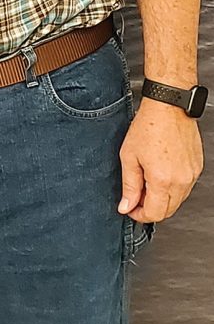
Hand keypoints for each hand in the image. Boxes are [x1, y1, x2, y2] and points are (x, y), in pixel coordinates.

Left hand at [118, 97, 203, 221]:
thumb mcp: (129, 156)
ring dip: (161, 199)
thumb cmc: (148, 127)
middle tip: (136, 197)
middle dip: (150, 209)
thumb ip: (129, 185)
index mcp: (162, 180)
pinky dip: (172, 188)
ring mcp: (192, 175)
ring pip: (177, 201)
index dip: (139, 215)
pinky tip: (160, 173)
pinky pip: (185, 187)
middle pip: (168, 211)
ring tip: (147, 181)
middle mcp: (181, 181)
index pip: (154, 214)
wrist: (168, 108)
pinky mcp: (197, 168)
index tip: (130, 208)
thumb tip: (126, 206)